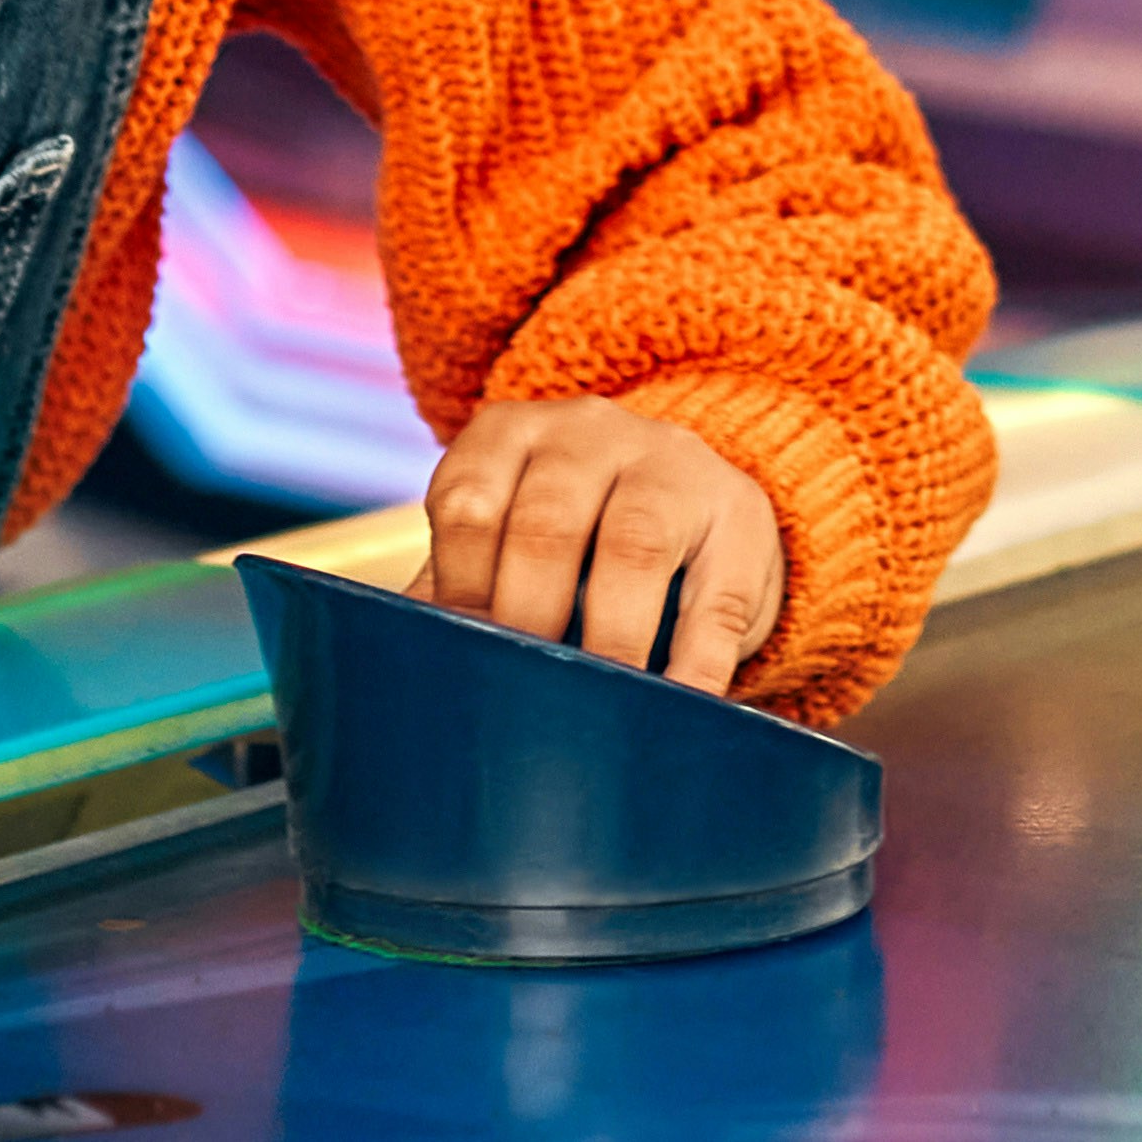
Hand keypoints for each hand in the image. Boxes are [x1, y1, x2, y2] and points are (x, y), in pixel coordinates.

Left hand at [415, 397, 786, 695]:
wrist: (694, 497)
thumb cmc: (573, 533)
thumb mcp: (510, 532)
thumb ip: (458, 584)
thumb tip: (401, 661)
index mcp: (513, 432)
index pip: (470, 499)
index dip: (459, 586)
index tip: (462, 657)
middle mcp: (589, 431)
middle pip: (547, 521)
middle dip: (527, 617)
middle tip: (521, 692)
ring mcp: (671, 466)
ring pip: (633, 544)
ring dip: (610, 636)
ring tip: (597, 704)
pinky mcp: (739, 518)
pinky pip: (716, 598)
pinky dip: (693, 665)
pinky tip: (676, 709)